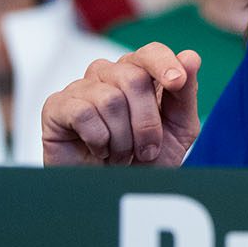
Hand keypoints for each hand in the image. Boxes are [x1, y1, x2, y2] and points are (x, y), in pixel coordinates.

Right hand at [41, 43, 201, 166]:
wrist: (115, 194)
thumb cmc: (146, 160)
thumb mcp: (178, 129)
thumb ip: (185, 93)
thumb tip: (190, 56)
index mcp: (140, 75)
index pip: (151, 52)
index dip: (164, 63)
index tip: (177, 82)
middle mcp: (109, 75)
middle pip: (134, 78)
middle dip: (147, 123)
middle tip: (146, 151)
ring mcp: (82, 88)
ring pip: (110, 98)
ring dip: (123, 139)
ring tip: (121, 155)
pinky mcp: (57, 106)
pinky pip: (83, 112)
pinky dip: (99, 140)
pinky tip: (99, 151)